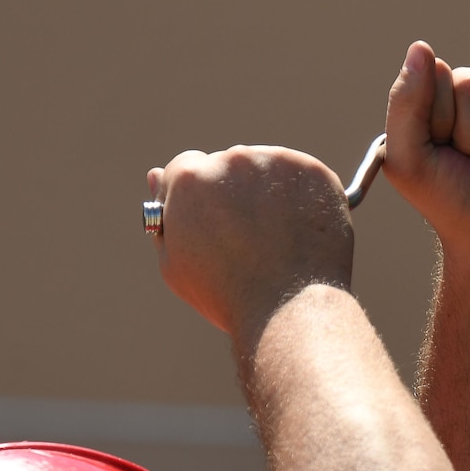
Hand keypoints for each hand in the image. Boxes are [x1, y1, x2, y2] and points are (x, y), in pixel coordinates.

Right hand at [147, 145, 353, 344]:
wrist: (291, 310)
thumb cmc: (228, 296)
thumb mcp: (176, 264)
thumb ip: (165, 215)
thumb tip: (156, 176)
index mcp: (188, 178)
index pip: (188, 167)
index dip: (203, 198)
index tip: (218, 222)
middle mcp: (230, 160)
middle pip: (229, 166)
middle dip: (237, 194)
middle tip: (254, 238)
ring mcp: (274, 162)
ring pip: (269, 169)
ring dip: (272, 193)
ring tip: (280, 240)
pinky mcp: (312, 172)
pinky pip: (304, 177)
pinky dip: (305, 199)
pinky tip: (303, 232)